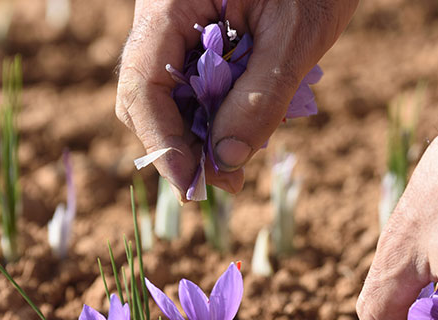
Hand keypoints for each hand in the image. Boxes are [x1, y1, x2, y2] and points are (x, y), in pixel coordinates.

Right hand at [116, 0, 356, 196]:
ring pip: (170, 95)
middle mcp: (161, 16)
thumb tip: (226, 162)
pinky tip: (247, 122)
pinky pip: (193, 82)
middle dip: (184, 143)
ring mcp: (176, 26)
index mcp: (169, 5)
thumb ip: (260, 98)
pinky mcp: (196, 36)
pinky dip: (218, 110)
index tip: (191, 185)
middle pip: (148, 95)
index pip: (142, 85)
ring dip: (203, 131)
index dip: (162, 143)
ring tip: (244, 152)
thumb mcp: (295, 37)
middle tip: (228, 180)